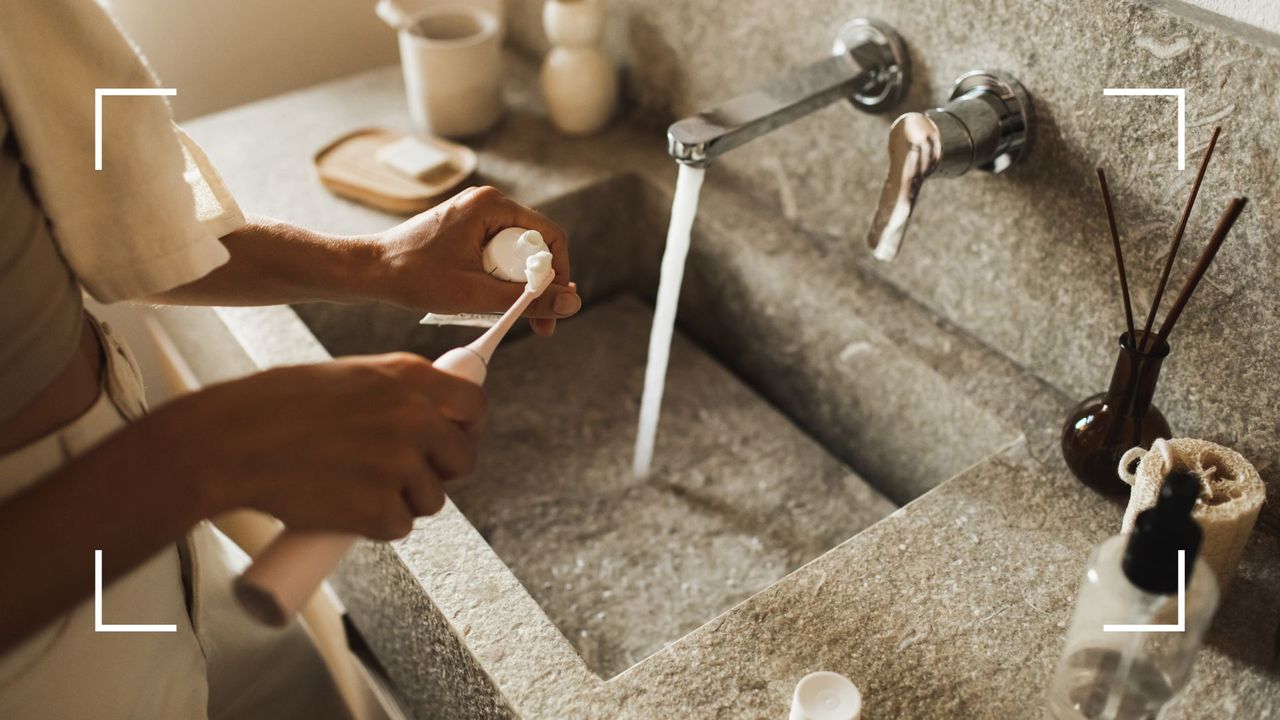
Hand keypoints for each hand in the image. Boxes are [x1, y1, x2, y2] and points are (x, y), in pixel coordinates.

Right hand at [147, 353, 483, 539]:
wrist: (229, 444)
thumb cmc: (273, 406)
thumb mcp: (346, 375)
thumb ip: (392, 391)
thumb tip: (428, 412)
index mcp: (408, 376)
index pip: (474, 403)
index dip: (468, 427)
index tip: (456, 439)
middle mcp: (413, 417)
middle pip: (463, 458)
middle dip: (440, 471)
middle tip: (404, 475)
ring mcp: (399, 464)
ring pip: (432, 498)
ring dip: (404, 501)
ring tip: (357, 489)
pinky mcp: (380, 508)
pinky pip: (400, 526)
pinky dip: (376, 526)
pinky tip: (345, 510)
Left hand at [369, 186, 580, 335]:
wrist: (367, 271)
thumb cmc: (413, 277)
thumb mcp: (476, 293)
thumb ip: (527, 299)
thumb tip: (573, 304)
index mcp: (492, 205)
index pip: (549, 236)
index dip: (558, 274)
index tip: (553, 306)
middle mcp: (487, 204)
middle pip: (534, 247)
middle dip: (536, 286)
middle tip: (535, 322)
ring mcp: (474, 216)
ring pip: (515, 255)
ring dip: (516, 287)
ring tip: (506, 314)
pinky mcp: (464, 231)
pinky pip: (496, 256)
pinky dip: (498, 280)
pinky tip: (488, 302)